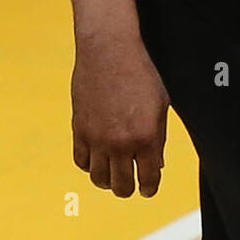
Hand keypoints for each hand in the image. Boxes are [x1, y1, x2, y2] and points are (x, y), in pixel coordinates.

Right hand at [71, 31, 169, 197]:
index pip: (149, 179)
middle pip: (122, 186)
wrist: (109, 50)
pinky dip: (90, 164)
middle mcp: (121, 143)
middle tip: (132, 183)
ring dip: (108, 180)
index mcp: (147, 136)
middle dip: (129, 188)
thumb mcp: (160, 104)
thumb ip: (159, 137)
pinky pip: (81, 161)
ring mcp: (97, 139)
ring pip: (99, 179)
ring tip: (114, 172)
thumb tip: (156, 164)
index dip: (150, 188)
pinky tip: (98, 157)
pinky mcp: (79, 130)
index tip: (148, 188)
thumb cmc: (140, 73)